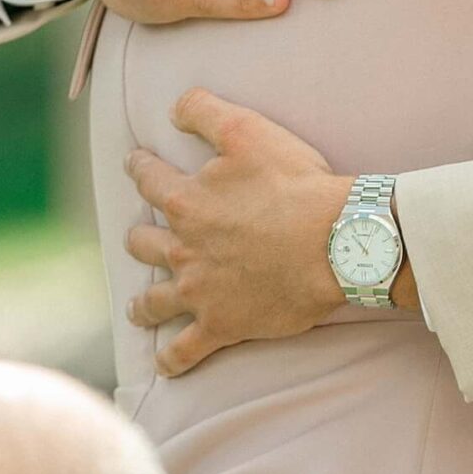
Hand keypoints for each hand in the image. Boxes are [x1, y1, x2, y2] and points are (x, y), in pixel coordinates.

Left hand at [123, 90, 353, 375]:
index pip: (148, 180)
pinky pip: (186, 350)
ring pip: (154, 301)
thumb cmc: (296, 185)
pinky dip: (172, 360)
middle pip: (142, 243)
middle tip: (141, 238)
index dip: (140, 168)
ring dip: (144, 304)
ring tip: (140, 308)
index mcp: (186, 200)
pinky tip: (165, 365)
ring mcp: (199, 291)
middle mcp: (182, 248)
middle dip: (140, 239)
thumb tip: (173, 108)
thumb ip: (204, 112)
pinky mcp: (222, 326)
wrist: (336, 243)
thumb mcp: (248, 130)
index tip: (137, 164)